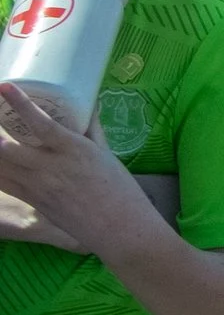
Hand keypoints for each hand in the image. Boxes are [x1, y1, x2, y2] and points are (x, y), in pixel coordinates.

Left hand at [0, 85, 158, 262]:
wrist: (119, 228)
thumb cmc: (120, 189)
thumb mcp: (107, 154)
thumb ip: (91, 129)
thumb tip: (89, 104)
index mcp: (72, 150)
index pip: (40, 123)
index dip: (19, 103)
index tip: (4, 86)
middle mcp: (50, 167)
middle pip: (5, 147)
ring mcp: (37, 186)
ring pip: (0, 166)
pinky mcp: (31, 201)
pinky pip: (2, 184)